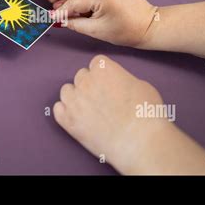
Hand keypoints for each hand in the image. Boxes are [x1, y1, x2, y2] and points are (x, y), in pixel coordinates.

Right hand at [53, 0, 156, 47]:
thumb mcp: (96, 31)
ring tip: (82, 13)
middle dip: (70, 5)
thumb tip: (59, 20)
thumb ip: (74, 23)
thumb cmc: (125, 31)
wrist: (149, 25)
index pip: (74, 2)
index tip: (51, 17)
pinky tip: (91, 5)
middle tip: (64, 17)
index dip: (61, 11)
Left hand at [53, 55, 204, 174]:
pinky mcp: (68, 120)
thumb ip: (122, 79)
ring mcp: (74, 100)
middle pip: (81, 76)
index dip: (102, 73)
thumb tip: (118, 83)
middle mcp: (85, 81)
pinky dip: (65, 112)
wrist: (139, 141)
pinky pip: (58, 109)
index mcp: (103, 68)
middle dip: (89, 85)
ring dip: (75, 97)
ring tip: (88, 109)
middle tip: (100, 98)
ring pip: (66, 91)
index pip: (96, 63)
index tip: (108, 83)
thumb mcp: (140, 84)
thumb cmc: (146, 113)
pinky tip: (77, 118)